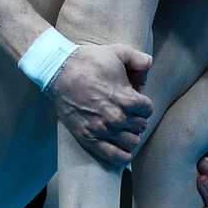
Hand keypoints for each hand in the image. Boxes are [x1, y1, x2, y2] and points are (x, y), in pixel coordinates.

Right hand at [45, 43, 153, 166]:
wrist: (59, 71)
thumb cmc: (89, 61)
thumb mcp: (119, 51)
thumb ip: (141, 60)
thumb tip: (146, 79)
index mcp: (127, 98)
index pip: (148, 110)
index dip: (143, 105)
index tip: (136, 101)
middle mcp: (116, 117)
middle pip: (141, 126)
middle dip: (137, 119)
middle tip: (129, 114)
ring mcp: (102, 129)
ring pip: (131, 142)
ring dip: (131, 136)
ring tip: (124, 129)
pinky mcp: (88, 138)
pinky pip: (113, 156)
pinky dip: (122, 156)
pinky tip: (124, 152)